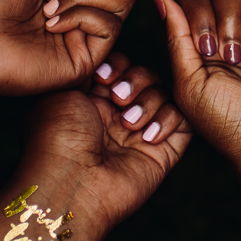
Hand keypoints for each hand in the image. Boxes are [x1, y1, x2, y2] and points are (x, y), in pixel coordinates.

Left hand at [15, 62, 189, 235]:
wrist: (70, 181)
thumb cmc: (57, 138)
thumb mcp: (61, 92)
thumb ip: (87, 69)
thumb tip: (104, 60)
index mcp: (91, 101)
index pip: (121, 68)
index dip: (119, 66)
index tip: (103, 77)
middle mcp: (117, 117)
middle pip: (147, 77)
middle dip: (136, 81)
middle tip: (117, 98)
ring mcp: (140, 135)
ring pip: (166, 96)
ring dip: (149, 102)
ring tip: (128, 124)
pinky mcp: (163, 153)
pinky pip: (183, 122)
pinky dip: (168, 120)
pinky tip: (147, 136)